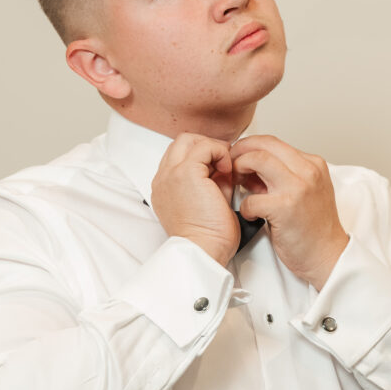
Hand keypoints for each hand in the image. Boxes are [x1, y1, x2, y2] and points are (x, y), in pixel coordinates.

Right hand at [151, 133, 239, 265]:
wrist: (203, 250)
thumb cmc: (207, 238)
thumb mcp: (207, 202)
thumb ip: (212, 181)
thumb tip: (224, 168)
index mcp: (165, 188)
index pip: (180, 156)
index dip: (202, 157)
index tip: (219, 170)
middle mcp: (163, 179)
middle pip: (181, 142)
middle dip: (205, 146)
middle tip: (223, 163)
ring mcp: (171, 174)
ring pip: (188, 139)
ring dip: (211, 148)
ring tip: (224, 168)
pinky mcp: (185, 173)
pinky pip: (204, 147)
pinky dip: (219, 153)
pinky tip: (227, 171)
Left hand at [230, 134, 348, 289]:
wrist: (328, 256)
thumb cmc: (314, 228)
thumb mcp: (307, 191)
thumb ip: (284, 175)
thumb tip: (252, 166)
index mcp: (313, 164)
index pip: (273, 142)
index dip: (250, 147)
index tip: (238, 157)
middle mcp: (307, 171)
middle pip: (264, 145)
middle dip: (240, 152)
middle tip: (230, 166)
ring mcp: (297, 188)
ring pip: (257, 160)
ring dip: (239, 170)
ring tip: (237, 185)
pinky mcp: (285, 208)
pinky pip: (251, 198)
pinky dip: (244, 207)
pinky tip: (251, 215)